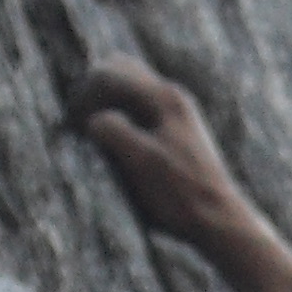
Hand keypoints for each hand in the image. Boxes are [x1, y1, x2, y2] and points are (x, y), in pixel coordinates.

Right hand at [61, 56, 248, 251]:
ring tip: (92, 132)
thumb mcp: (141, 161)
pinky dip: (122, 116)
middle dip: (94, 89)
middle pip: (121, 70)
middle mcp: (173, 97)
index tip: (71, 123)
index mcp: (165, 98)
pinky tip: (115, 143)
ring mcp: (177, 113)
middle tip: (78, 120)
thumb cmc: (181, 195)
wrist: (221, 221)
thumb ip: (113, 130)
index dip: (83, 94)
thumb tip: (92, 120)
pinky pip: (141, 110)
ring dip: (108, 103)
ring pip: (131, 89)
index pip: (109, 73)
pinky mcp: (178, 132)